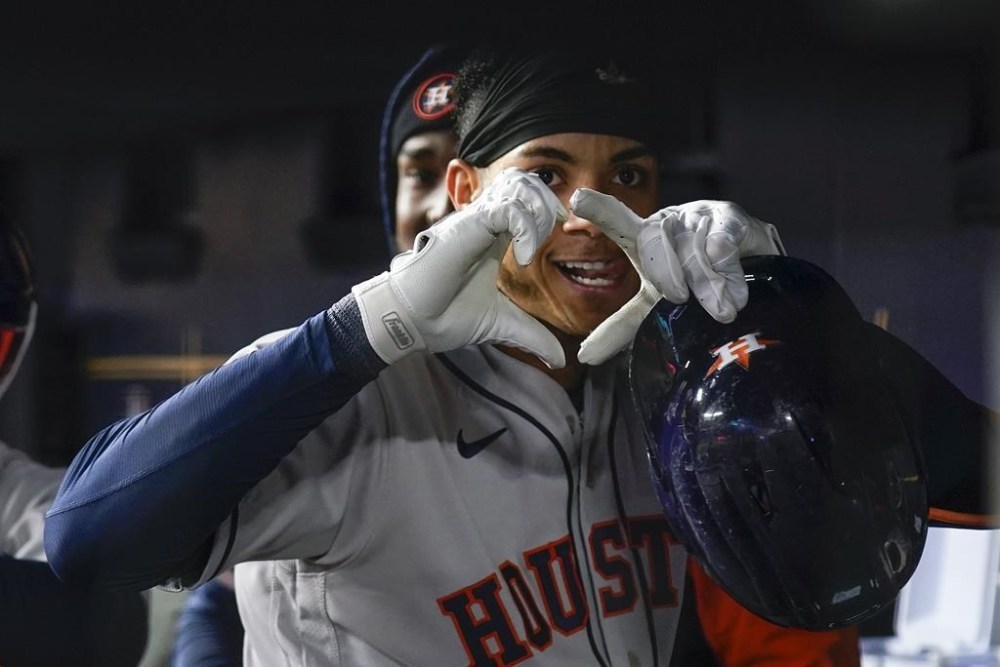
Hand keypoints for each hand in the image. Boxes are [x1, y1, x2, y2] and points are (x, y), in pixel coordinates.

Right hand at [352, 168, 568, 366]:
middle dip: (548, 202)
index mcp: (493, 236)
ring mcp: (475, 221)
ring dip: (538, 211)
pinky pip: (507, 209)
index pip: (525, 199)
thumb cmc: (448, 317)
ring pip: (517, 186)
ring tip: (535, 246)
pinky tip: (522, 258)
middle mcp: (485, 222)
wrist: (416, 322)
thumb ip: (533, 335)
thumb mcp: (503, 325)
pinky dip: (525, 229)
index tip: (558, 236)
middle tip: (555, 232)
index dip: (547, 210)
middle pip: (524, 182)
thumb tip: (559, 360)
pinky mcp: (468, 227)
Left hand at [570, 191, 783, 364]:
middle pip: (653, 243)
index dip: (600, 210)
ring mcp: (697, 214)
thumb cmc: (691, 280)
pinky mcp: (729, 216)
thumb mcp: (654, 302)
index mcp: (643, 237)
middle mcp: (666, 220)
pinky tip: (736, 293)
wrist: (748, 264)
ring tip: (721, 310)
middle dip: (665, 275)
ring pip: (691, 250)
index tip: (578, 198)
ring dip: (707, 287)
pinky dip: (727, 273)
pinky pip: (722, 244)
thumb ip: (622, 325)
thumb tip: (583, 356)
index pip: (618, 224)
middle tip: (679, 298)